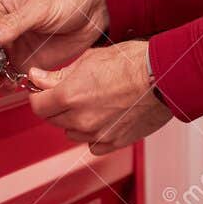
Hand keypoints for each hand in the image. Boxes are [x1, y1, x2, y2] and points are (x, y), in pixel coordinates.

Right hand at [0, 0, 108, 87]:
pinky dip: (8, 81)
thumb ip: (13, 23)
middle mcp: (2, 26)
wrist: (92, 11)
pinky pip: (10, 74)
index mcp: (0, 6)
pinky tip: (13, 84)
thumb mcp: (39, 7)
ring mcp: (14, 44)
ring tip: (1, 83)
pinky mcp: (25, 58)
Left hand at [26, 40, 171, 154]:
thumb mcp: (90, 59)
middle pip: (54, 120)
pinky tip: (105, 118)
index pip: (38, 105)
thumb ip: (60, 74)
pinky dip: (94, 134)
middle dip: (57, 106)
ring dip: (75, 121)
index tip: (44, 91)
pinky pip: (93, 144)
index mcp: (70, 95)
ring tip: (94, 102)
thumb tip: (37, 78)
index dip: (40, 96)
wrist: (165, 76)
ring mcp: (97, 133)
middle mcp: (81, 118)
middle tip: (74, 91)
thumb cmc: (133, 62)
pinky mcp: (114, 142)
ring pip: (72, 133)